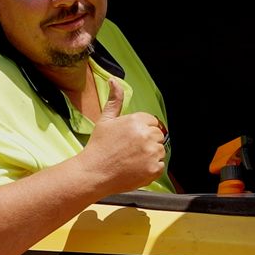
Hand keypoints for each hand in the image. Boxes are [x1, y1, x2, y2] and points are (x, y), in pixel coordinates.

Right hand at [80, 79, 166, 193]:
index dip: (142, 130)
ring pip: (160, 151)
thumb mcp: (105, 120)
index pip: (152, 122)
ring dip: (150, 155)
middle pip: (158, 135)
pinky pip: (160, 166)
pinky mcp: (153, 169)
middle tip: (130, 150)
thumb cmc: (98, 147)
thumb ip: (115, 100)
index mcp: (137, 120)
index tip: (130, 139)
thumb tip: (114, 80)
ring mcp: (151, 153)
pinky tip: (135, 169)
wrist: (93, 173)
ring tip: (132, 160)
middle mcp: (146, 135)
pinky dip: (151, 169)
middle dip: (147, 142)